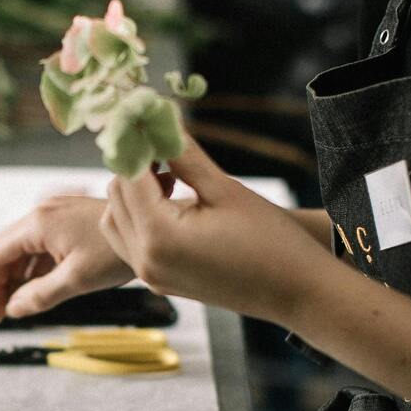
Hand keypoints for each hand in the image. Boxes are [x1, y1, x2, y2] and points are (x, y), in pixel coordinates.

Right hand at [0, 196, 132, 322]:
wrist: (150, 227)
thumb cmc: (117, 250)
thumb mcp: (77, 279)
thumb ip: (39, 296)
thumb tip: (12, 310)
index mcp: (37, 223)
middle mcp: (40, 214)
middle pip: (2, 252)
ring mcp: (53, 216)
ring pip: (19, 250)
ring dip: (11, 279)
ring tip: (12, 308)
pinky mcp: (65, 222)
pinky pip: (37, 247)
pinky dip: (30, 270)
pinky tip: (32, 290)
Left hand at [99, 137, 330, 325]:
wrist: (294, 291)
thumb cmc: (270, 240)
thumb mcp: (224, 189)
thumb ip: (185, 156)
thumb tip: (160, 124)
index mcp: (159, 235)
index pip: (128, 176)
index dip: (135, 143)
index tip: (147, 119)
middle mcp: (145, 260)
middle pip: (116, 197)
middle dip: (133, 166)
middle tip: (162, 144)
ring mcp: (149, 275)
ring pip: (115, 221)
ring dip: (132, 193)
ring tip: (169, 176)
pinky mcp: (158, 281)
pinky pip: (129, 243)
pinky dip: (138, 217)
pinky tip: (170, 201)